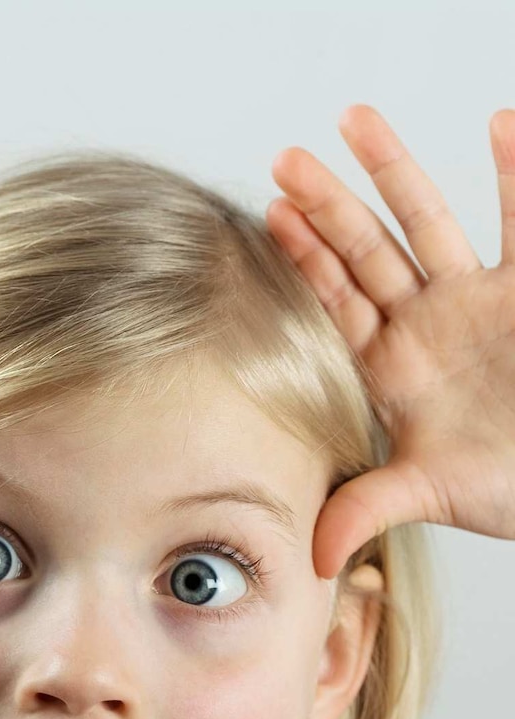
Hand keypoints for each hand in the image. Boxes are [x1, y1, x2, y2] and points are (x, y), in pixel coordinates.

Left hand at [266, 104, 514, 579]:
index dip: (303, 262)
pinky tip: (500, 126)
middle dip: (328, 207)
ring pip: (430, 223)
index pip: (338, 303)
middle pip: (368, 251)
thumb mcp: (429, 492)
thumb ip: (367, 508)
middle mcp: (428, 323)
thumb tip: (309, 556)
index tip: (268, 218)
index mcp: (393, 365)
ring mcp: (480, 301)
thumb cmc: (504, 485)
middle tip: (285, 158)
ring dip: (395, 173)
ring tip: (357, 120)